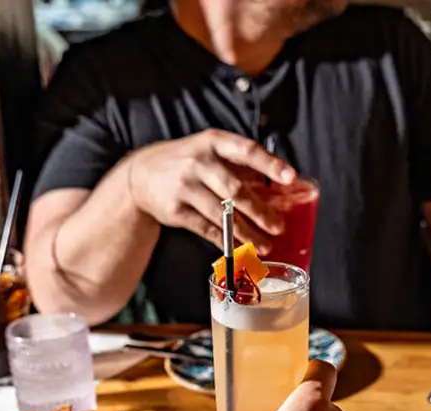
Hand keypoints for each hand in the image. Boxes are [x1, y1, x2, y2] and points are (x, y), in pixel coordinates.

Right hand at [126, 129, 294, 252]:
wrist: (140, 176)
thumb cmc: (185, 161)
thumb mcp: (209, 152)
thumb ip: (240, 165)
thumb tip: (278, 184)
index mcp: (213, 143)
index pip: (247, 151)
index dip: (270, 164)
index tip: (290, 177)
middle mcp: (198, 162)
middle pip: (236, 189)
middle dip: (260, 211)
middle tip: (278, 226)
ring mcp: (185, 187)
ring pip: (223, 214)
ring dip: (247, 232)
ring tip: (265, 244)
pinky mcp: (176, 210)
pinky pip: (206, 228)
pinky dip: (225, 240)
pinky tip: (240, 248)